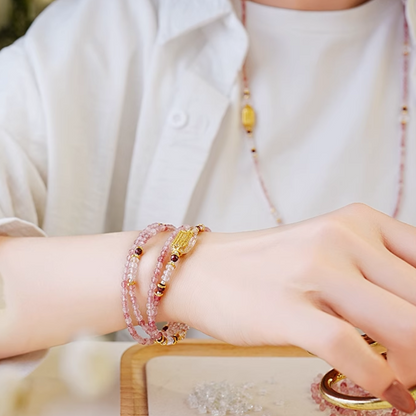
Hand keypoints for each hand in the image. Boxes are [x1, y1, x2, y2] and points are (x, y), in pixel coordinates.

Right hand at [172, 203, 415, 412]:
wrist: (204, 270)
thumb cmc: (266, 265)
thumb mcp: (327, 249)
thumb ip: (373, 272)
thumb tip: (412, 316)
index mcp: (357, 220)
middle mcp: (341, 238)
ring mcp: (314, 271)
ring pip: (403, 325)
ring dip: (415, 366)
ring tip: (404, 379)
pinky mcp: (288, 309)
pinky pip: (352, 351)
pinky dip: (381, 381)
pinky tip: (388, 393)